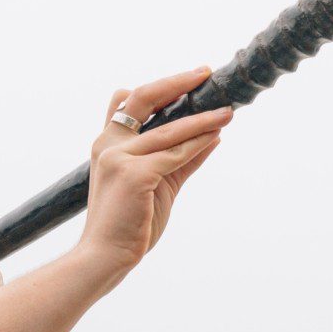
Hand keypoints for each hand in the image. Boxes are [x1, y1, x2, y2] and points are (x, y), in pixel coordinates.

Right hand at [78, 65, 231, 271]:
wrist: (105, 257)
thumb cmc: (129, 225)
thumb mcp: (158, 184)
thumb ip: (181, 159)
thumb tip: (212, 136)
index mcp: (107, 144)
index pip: (126, 102)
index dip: (157, 88)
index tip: (188, 80)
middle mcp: (108, 144)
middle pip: (142, 98)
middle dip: (175, 83)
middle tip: (204, 74)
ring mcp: (119, 158)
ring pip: (168, 129)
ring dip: (202, 118)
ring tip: (227, 111)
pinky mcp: (134, 175)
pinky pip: (175, 154)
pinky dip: (198, 143)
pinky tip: (216, 136)